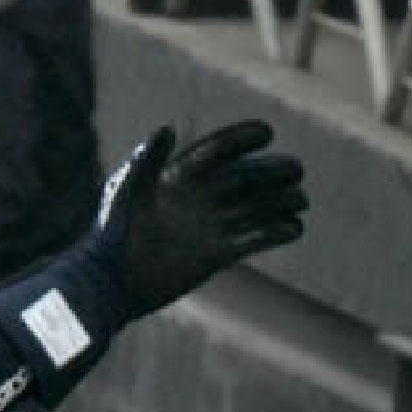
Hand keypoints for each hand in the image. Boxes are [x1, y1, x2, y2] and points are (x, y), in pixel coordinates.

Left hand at [86, 121, 305, 318]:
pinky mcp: (212, 256)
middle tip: (296, 169)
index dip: (240, 140)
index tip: (266, 132)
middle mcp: (194, 201)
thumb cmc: (113, 234)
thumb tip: (167, 127)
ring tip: (301, 199)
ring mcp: (205, 229)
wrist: (110, 283)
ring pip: (252, 209)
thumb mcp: (128, 191)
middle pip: (242, 179)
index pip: (216, 152)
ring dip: (279, 201)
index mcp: (177, 180)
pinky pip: (251, 241)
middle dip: (271, 172)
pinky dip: (273, 234)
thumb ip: (147, 159)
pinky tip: (294, 228)